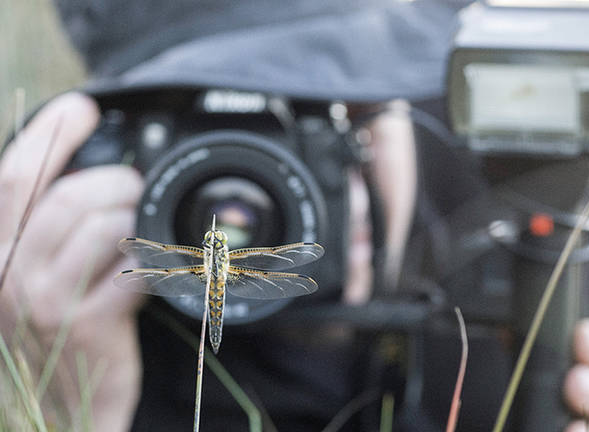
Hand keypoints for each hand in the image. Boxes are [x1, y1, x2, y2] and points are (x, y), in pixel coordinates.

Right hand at [0, 93, 143, 431]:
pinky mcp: (90, 325)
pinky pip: (134, 269)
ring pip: (104, 226)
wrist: (63, 410)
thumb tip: (86, 178)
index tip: (82, 107)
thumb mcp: (31, 278)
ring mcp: (48, 302)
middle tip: (136, 185)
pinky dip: (156, 255)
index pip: (13, 178)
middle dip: (114, 179)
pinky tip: (161, 258)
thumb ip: (46, 232)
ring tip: (147, 222)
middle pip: (69, 196)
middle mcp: (11, 275)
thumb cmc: (55, 334)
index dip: (47, 134)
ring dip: (137, 214)